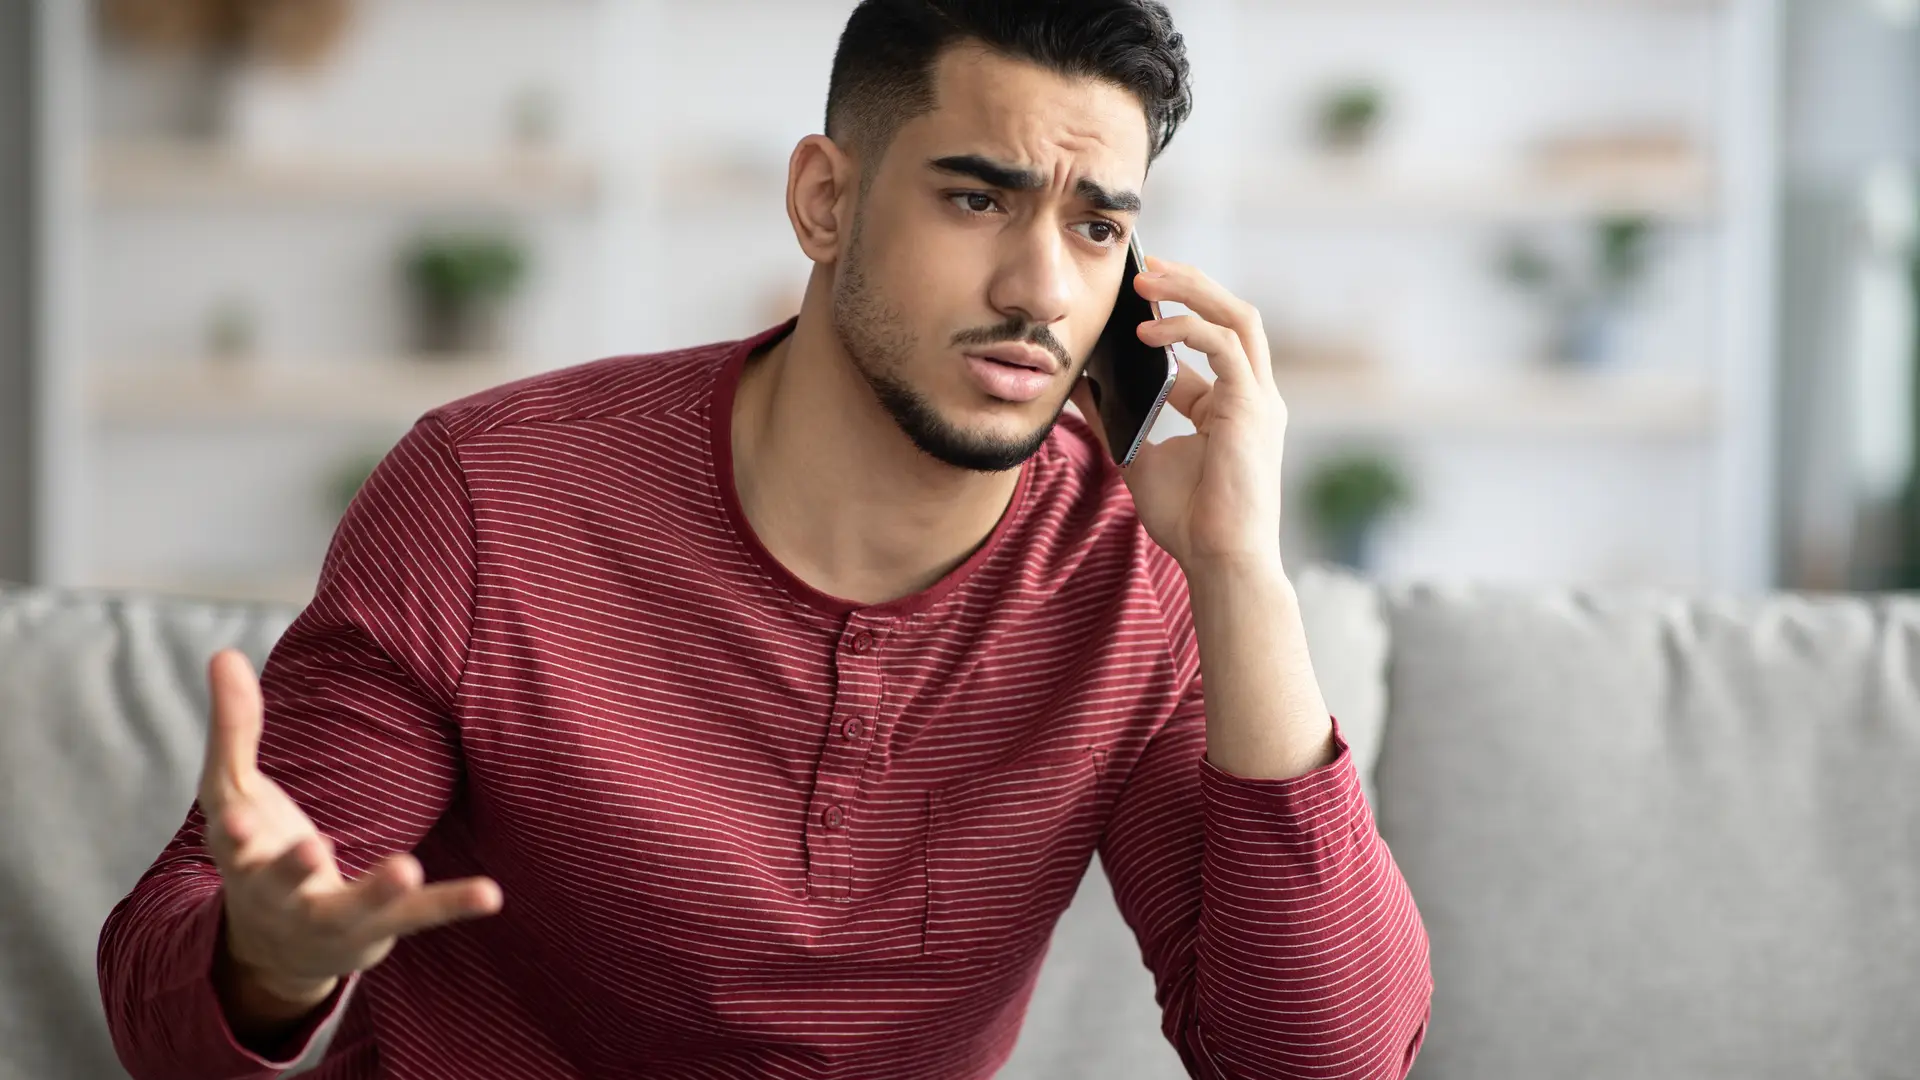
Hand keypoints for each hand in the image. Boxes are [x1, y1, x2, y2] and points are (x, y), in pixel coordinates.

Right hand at [198, 650, 502, 1030]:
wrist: (275, 946)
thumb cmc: (256, 851)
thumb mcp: (234, 794)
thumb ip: (234, 728)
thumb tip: (222, 652)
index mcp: (244, 857)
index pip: (235, 846)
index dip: (236, 837)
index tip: (236, 825)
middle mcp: (282, 895)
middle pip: (285, 884)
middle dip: (293, 869)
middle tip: (312, 848)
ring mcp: (333, 915)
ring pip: (355, 908)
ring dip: (378, 891)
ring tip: (407, 869)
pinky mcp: (380, 926)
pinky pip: (419, 917)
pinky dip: (452, 904)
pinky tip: (490, 895)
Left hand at [1072, 256, 1286, 574]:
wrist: (1219, 562)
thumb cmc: (1189, 521)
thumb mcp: (1137, 457)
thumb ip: (1114, 420)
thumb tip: (1079, 386)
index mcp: (1230, 404)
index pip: (1206, 342)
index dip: (1170, 315)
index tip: (1130, 297)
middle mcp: (1251, 394)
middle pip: (1231, 314)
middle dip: (1190, 284)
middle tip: (1145, 264)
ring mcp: (1258, 398)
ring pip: (1237, 317)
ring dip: (1192, 291)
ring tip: (1147, 280)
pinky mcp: (1252, 406)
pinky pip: (1224, 345)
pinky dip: (1187, 330)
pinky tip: (1148, 334)